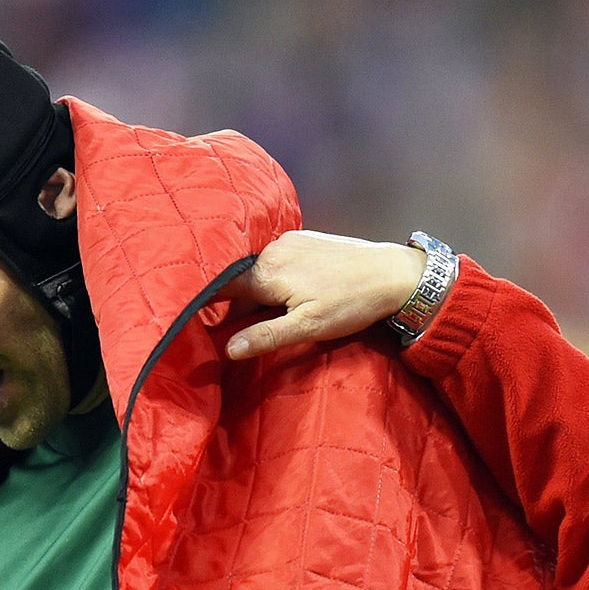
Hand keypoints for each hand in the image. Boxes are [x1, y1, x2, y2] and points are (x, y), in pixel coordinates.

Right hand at [222, 231, 427, 359]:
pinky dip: (273, 280)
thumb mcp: (307, 327)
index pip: (221, 287)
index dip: (205, 305)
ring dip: (257, 293)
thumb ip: (265, 336)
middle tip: (240, 332)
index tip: (195, 322)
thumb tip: (228, 349)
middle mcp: (274, 250)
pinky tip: (289, 296)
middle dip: (236, 306)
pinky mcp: (305, 239)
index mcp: (268, 272)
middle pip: (239, 281)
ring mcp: (290, 241)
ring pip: (258, 271)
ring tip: (270, 316)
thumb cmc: (351, 303)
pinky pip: (276, 261)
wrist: (393, 274)